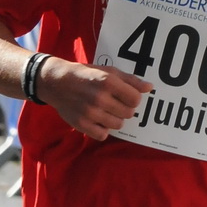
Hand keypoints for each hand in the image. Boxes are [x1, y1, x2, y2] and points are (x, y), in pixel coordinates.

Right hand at [37, 58, 152, 140]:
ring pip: (118, 125)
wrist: (57, 83)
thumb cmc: (85, 75)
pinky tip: (97, 119)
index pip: (135, 99)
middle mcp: (99, 98)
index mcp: (108, 82)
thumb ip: (130, 80)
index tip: (125, 96)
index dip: (133, 98)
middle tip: (114, 103)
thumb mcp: (108, 71)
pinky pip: (103, 135)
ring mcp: (90, 113)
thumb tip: (150, 88)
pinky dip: (102, 129)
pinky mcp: (82, 124)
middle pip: (129, 113)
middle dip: (124, 108)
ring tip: (105, 110)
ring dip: (115, 119)